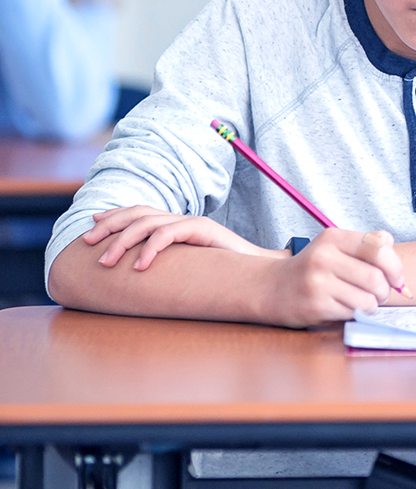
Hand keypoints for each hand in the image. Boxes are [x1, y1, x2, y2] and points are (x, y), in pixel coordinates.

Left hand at [83, 206, 270, 270]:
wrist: (255, 272)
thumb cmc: (218, 274)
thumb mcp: (182, 268)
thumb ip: (163, 263)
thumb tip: (132, 276)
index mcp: (175, 225)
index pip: (140, 212)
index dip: (114, 215)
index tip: (91, 225)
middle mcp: (180, 219)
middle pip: (138, 213)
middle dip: (109, 225)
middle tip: (87, 243)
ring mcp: (191, 222)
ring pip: (148, 223)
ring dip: (122, 241)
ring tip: (106, 262)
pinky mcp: (202, 229)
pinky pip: (169, 234)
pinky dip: (150, 249)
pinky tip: (139, 267)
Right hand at [261, 228, 408, 327]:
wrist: (271, 288)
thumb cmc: (313, 268)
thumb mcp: (335, 246)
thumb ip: (368, 248)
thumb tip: (400, 274)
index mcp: (333, 237)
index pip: (379, 247)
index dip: (395, 266)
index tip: (397, 278)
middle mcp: (324, 257)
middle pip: (375, 277)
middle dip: (386, 290)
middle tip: (383, 294)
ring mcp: (318, 283)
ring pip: (366, 299)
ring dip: (373, 305)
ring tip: (366, 302)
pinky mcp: (314, 306)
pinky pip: (351, 313)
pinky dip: (356, 313)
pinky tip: (346, 307)